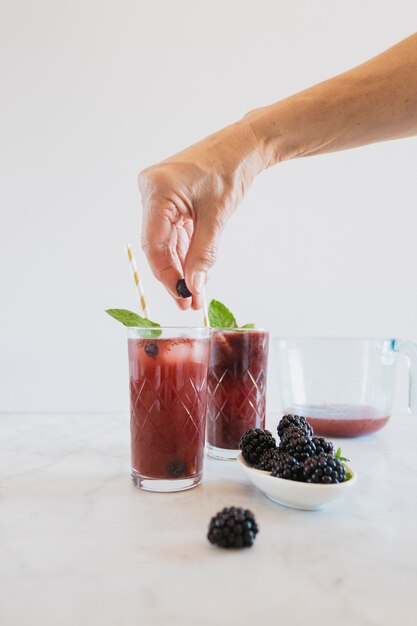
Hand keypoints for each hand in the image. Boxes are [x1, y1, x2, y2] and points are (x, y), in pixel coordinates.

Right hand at [138, 121, 262, 309]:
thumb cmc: (231, 170)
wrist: (243, 145)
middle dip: (174, 275)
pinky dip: (183, 251)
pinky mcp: (168, 199)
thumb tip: (194, 287)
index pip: (154, 244)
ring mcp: (157, 194)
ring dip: (179, 266)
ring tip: (194, 293)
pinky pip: (172, 231)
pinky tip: (192, 273)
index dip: (167, 275)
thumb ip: (203, 254)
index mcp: (157, 190)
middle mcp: (150, 190)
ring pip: (164, 241)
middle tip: (188, 301)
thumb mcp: (217, 218)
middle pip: (157, 245)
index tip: (182, 296)